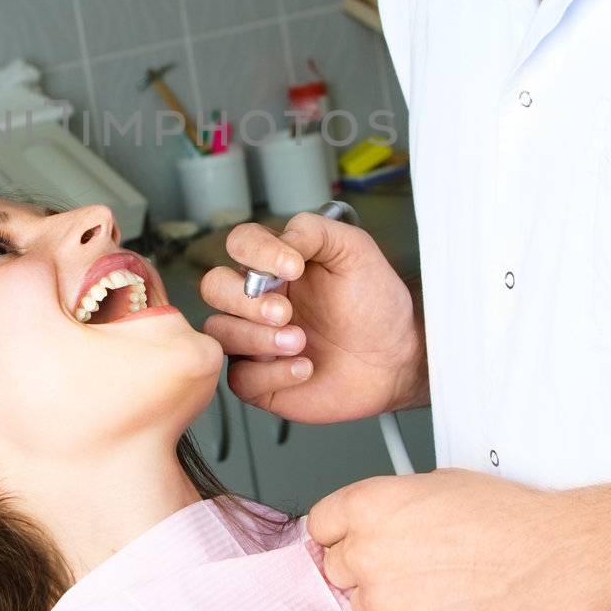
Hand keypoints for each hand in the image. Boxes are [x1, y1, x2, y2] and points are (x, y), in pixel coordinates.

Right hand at [198, 211, 425, 421]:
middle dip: (246, 301)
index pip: (240, 243)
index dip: (256, 252)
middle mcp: (258, 299)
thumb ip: (316, 230)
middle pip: (214, 286)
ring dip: (258, 338)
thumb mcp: (355, 252)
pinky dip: (272, 373)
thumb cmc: (376, 306)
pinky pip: (238, 378)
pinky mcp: (261, 379)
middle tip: (286, 312)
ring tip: (301, 342)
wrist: (396, 358)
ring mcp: (256, 339)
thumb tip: (283, 236)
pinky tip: (304, 367)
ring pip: (220, 332)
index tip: (293, 266)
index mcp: (275, 264)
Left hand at [307, 470, 568, 610]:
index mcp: (367, 506)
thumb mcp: (432, 485)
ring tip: (436, 590)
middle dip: (365, 570)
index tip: (351, 545)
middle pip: (337, 570)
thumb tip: (373, 525)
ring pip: (364, 608)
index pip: (320, 527)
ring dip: (389, 604)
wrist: (547, 558)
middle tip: (407, 569)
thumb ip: (388, 508)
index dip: (340, 536)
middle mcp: (365, 552)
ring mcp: (382, 602)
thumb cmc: (502, 517)